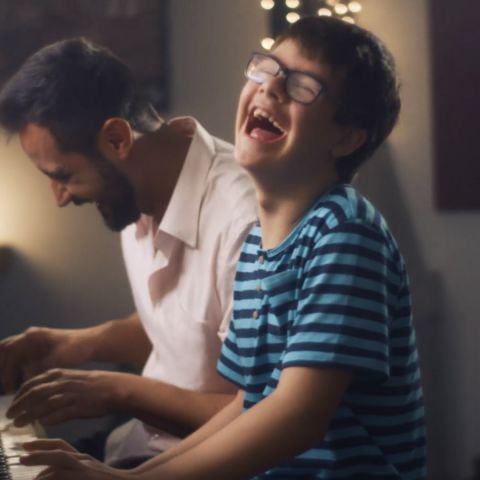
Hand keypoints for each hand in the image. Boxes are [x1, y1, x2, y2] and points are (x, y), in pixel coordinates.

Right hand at [0, 327, 93, 391]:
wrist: (91, 343)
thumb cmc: (78, 348)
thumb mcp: (61, 358)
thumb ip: (42, 367)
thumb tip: (27, 380)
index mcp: (33, 335)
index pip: (11, 351)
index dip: (8, 370)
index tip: (11, 388)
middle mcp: (29, 337)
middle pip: (5, 349)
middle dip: (2, 367)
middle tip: (5, 388)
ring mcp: (31, 343)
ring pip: (9, 354)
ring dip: (6, 369)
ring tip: (9, 389)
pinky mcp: (35, 351)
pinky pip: (17, 360)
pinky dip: (13, 371)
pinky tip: (16, 387)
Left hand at [7, 369, 122, 425]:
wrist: (115, 387)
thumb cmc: (94, 384)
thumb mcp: (72, 377)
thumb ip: (56, 385)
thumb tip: (39, 396)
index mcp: (61, 374)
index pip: (33, 383)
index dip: (20, 394)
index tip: (13, 404)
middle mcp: (63, 383)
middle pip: (34, 393)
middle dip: (19, 405)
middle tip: (10, 416)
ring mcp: (71, 395)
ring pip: (43, 405)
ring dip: (28, 415)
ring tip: (19, 423)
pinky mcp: (79, 407)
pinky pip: (59, 415)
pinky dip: (47, 420)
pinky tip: (41, 424)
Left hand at [21, 438, 130, 479]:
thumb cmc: (109, 479)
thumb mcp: (90, 470)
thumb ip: (75, 468)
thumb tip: (50, 473)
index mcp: (83, 458)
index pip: (61, 447)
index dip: (43, 444)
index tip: (26, 446)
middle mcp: (84, 461)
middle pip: (58, 453)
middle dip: (38, 454)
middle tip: (22, 457)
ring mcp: (85, 470)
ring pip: (58, 466)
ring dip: (42, 471)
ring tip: (30, 469)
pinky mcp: (86, 477)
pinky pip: (64, 476)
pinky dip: (51, 478)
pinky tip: (42, 479)